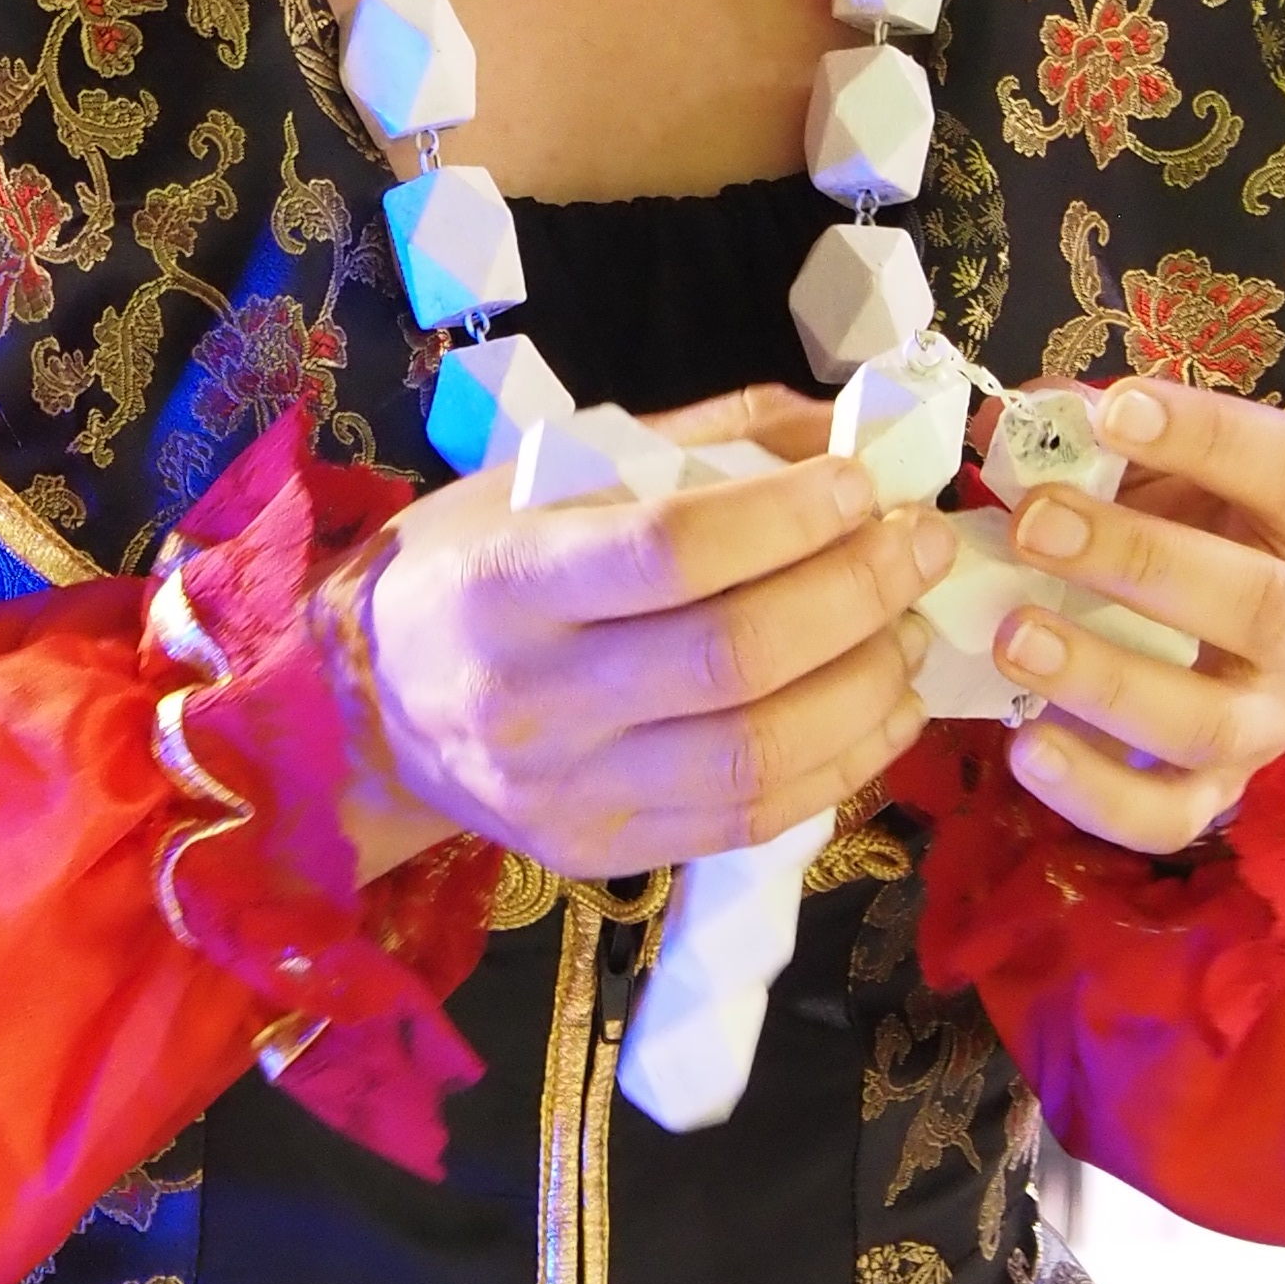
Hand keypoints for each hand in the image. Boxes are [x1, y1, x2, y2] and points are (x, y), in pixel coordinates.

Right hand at [348, 388, 949, 885]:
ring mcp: (570, 792)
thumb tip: (847, 430)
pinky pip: (755, 818)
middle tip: (916, 546)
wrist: (368, 711)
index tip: (861, 485)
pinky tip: (886, 705)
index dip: (788, 514)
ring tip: (911, 627)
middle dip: (856, 592)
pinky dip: (847, 761)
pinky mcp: (607, 853)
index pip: (671, 550)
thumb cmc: (466, 565)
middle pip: (734, 655)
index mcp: (506, 581)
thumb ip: (698, 441)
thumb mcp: (545, 473)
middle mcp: (532, 697)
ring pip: (759, 752)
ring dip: (869, 684)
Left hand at [985, 382, 1284, 856]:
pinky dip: (1097, 794)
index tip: (1114, 409)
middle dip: (1140, 562)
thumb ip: (1086, 433)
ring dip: (1108, 678)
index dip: (1208, 436)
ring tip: (1014, 637)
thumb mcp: (1146, 461)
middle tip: (1037, 524)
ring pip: (1212, 721)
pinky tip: (1026, 746)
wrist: (1197, 625)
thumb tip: (1012, 422)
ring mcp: (1271, 719)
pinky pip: (1170, 815)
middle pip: (1258, 606)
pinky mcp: (1218, 790)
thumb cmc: (1174, 519)